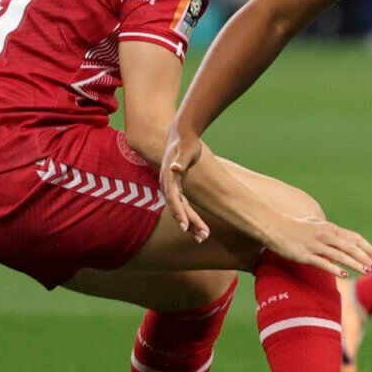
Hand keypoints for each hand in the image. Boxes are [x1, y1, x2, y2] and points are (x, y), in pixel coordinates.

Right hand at [161, 127, 209, 241]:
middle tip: (202, 237)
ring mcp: (172, 188)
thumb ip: (180, 159)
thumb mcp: (185, 148)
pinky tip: (199, 227)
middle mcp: (168, 186)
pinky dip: (191, 217)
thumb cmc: (185, 140)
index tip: (185, 226)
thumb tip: (175, 168)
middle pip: (178, 208)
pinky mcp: (178, 189)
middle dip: (190, 223)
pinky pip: (184, 206)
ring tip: (203, 237)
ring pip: (182, 210)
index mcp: (169, 178)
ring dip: (191, 224)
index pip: (173, 199)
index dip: (179, 213)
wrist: (181, 134)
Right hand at [261, 213, 371, 278]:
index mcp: (330, 228)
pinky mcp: (305, 255)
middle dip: (365, 258)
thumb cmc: (294, 226)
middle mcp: (326, 235)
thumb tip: (338, 235)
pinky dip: (335, 269)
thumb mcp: (315, 223)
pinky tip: (344, 276)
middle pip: (351, 247)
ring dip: (355, 264)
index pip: (354, 238)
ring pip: (341, 256)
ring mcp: (316, 245)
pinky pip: (323, 263)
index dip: (366, 247)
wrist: (274, 227)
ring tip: (366, 272)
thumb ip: (328, 230)